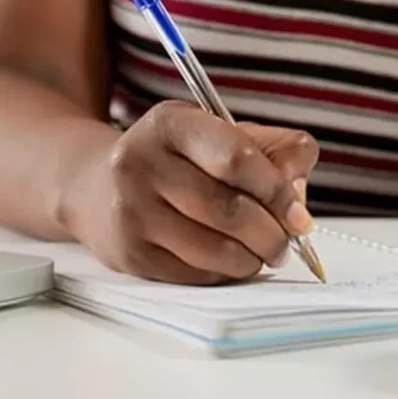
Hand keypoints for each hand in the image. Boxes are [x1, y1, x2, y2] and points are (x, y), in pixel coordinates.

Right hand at [64, 101, 318, 284]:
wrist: (98, 186)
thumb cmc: (182, 160)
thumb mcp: (225, 135)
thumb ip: (277, 152)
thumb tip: (299, 200)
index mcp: (172, 124)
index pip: (237, 158)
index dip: (278, 190)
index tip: (298, 214)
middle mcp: (141, 163)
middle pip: (229, 210)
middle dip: (272, 234)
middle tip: (287, 243)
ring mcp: (130, 211)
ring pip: (214, 249)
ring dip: (252, 259)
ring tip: (263, 254)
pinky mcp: (128, 253)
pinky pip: (194, 274)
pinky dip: (225, 273)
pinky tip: (230, 261)